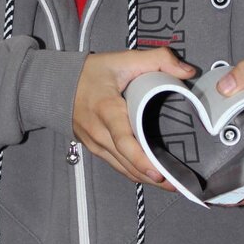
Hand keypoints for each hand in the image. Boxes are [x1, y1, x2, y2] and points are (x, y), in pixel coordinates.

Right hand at [73, 48, 194, 185]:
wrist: (55, 84)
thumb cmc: (91, 72)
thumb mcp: (124, 59)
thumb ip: (158, 59)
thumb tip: (188, 72)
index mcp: (107, 110)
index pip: (124, 141)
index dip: (141, 159)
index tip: (159, 172)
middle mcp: (99, 132)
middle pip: (127, 161)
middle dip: (151, 175)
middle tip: (176, 184)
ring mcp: (95, 143)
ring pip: (122, 168)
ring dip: (145, 178)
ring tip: (170, 185)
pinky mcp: (95, 148)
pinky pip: (116, 165)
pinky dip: (134, 172)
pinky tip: (150, 176)